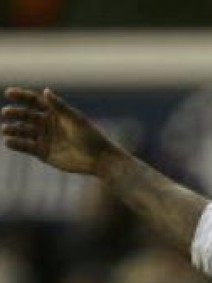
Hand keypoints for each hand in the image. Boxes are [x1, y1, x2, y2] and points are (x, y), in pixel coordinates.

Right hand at [2, 87, 120, 174]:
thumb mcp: (75, 120)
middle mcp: (48, 124)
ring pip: (23, 132)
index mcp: (55, 113)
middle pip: (26, 116)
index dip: (21, 96)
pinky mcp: (43, 153)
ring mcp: (45, 138)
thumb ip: (59, 106)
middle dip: (15, 114)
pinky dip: (17, 144)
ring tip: (5, 129)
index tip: (9, 93)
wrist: (99, 160)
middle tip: (6, 113)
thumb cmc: (91, 137)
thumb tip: (45, 90)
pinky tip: (8, 142)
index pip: (34, 101)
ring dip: (13, 130)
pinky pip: (26, 147)